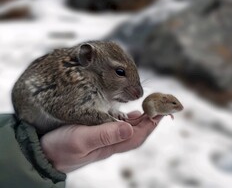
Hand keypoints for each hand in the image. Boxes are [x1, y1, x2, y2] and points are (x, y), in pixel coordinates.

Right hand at [40, 112, 161, 172]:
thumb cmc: (59, 148)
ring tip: (150, 106)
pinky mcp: (95, 130)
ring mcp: (103, 136)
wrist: (41, 152)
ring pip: (128, 127)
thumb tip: (129, 129)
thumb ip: (105, 134)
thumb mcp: (81, 139)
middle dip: (151, 118)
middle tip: (161, 104)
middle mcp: (110, 141)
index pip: (138, 135)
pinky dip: (127, 117)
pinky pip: (116, 124)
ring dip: (141, 117)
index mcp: (109, 145)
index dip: (152, 124)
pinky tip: (130, 112)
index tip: (163, 112)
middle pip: (137, 130)